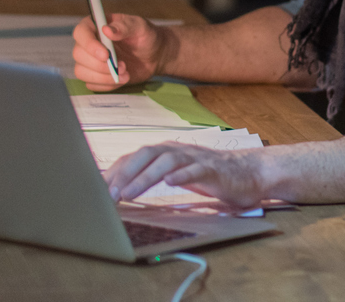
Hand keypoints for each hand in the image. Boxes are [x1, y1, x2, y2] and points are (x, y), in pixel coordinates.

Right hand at [72, 13, 166, 91]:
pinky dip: (107, 85)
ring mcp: (90, 60)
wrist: (154, 55)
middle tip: (123, 65)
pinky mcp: (95, 76)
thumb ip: (124, 26)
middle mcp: (89, 43)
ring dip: (103, 77)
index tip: (105, 55)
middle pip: (78, 55)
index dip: (89, 45)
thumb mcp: (139, 26)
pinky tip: (122, 79)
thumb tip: (107, 30)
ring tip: (125, 73)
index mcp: (95, 25)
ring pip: (81, 72)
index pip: (81, 33)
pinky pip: (91, 84)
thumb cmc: (145, 36)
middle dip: (100, 65)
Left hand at [104, 143, 265, 209]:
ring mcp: (195, 158)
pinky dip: (182, 174)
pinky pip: (196, 169)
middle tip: (108, 195)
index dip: (114, 172)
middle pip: (146, 155)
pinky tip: (170, 182)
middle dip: (125, 174)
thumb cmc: (208, 175)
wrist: (249, 172)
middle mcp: (177, 151)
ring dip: (145, 177)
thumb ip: (152, 176)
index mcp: (166, 152)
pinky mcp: (213, 169)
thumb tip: (120, 187)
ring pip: (166, 161)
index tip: (95, 190)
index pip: (134, 158)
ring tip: (129, 193)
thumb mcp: (176, 174)